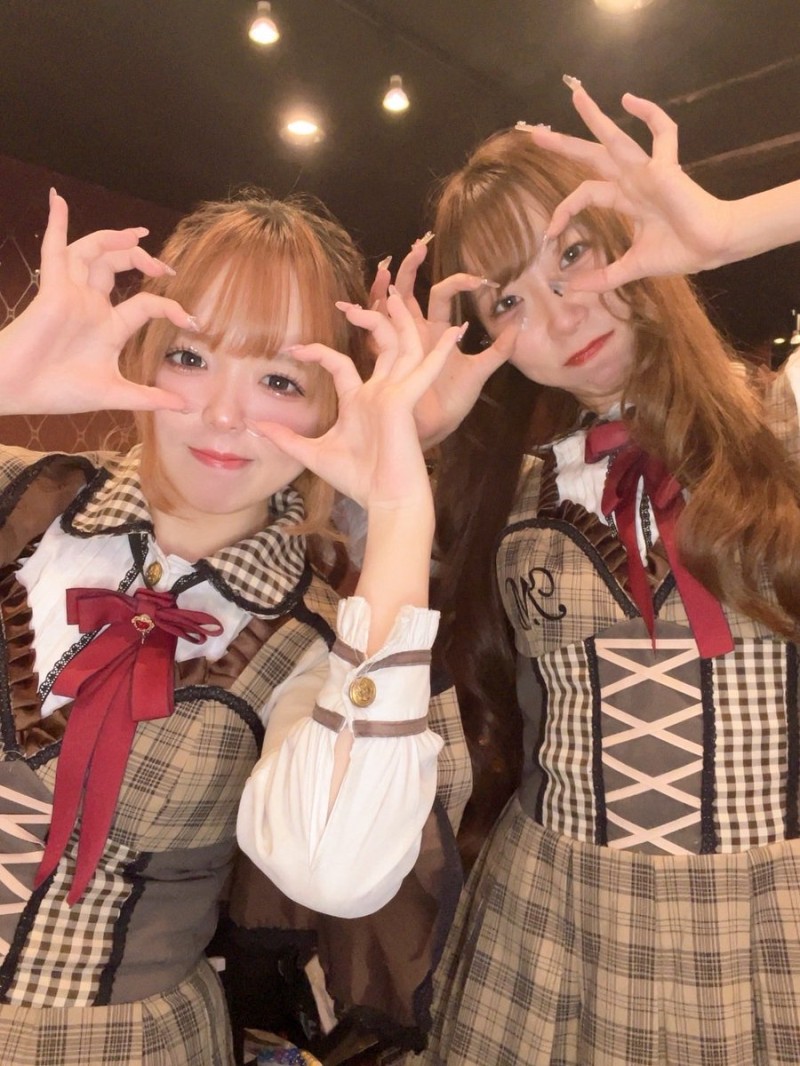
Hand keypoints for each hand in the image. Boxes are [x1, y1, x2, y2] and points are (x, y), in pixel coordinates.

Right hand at [0, 190, 194, 414]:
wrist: (19, 392)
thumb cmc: (59, 391)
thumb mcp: (114, 393)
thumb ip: (149, 398)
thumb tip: (185, 407)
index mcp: (108, 327)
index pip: (146, 305)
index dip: (171, 307)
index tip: (193, 320)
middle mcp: (91, 305)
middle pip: (117, 266)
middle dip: (142, 258)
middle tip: (165, 265)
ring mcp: (71, 294)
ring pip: (92, 252)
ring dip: (113, 238)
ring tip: (136, 234)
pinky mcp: (52, 289)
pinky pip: (53, 249)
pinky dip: (56, 222)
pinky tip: (58, 199)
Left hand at [248, 291, 463, 509]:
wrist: (385, 500)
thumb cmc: (356, 479)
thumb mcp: (311, 454)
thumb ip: (285, 438)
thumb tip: (254, 426)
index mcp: (360, 401)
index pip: (340, 364)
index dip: (317, 351)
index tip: (290, 348)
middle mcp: (381, 393)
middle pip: (383, 345)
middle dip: (372, 319)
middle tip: (351, 301)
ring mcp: (396, 394)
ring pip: (404, 348)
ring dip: (402, 322)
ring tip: (398, 295)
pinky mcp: (406, 401)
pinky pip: (424, 370)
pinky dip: (439, 352)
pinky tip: (455, 333)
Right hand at [370, 239, 516, 446]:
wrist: (434, 431)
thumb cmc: (452, 403)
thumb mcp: (480, 372)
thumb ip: (499, 349)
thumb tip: (518, 322)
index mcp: (437, 331)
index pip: (441, 294)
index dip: (457, 282)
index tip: (478, 278)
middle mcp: (414, 332)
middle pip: (408, 291)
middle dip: (410, 267)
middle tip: (419, 245)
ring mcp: (396, 344)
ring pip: (386, 307)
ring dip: (384, 286)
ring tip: (385, 268)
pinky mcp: (384, 361)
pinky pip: (372, 334)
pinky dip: (369, 315)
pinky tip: (370, 303)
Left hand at [525, 88, 736, 289]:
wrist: (712, 248)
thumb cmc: (679, 252)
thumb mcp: (631, 267)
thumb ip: (603, 278)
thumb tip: (572, 290)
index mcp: (624, 199)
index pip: (584, 194)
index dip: (563, 210)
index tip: (549, 233)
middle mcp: (632, 180)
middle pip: (591, 157)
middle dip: (564, 145)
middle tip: (534, 133)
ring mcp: (648, 170)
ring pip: (616, 138)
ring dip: (594, 117)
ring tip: (575, 93)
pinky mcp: (665, 168)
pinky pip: (662, 132)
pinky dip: (649, 113)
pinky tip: (629, 100)